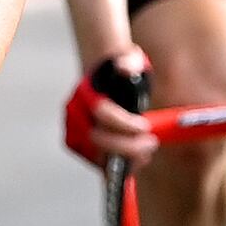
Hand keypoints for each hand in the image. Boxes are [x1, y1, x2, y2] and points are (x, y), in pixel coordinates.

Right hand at [59, 49, 155, 170]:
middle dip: (127, 146)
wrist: (104, 80)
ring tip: (146, 151)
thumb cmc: (120, 73)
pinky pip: (96, 163)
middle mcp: (75, 113)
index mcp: (85, 92)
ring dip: (124, 158)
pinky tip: (136, 159)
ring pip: (96, 156)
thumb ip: (130, 63)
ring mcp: (74, 132)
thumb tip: (126, 68)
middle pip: (96, 139)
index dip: (124, 123)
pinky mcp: (79, 147)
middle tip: (152, 143)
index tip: (145, 126)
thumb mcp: (129, 60)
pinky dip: (116, 165)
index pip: (100, 112)